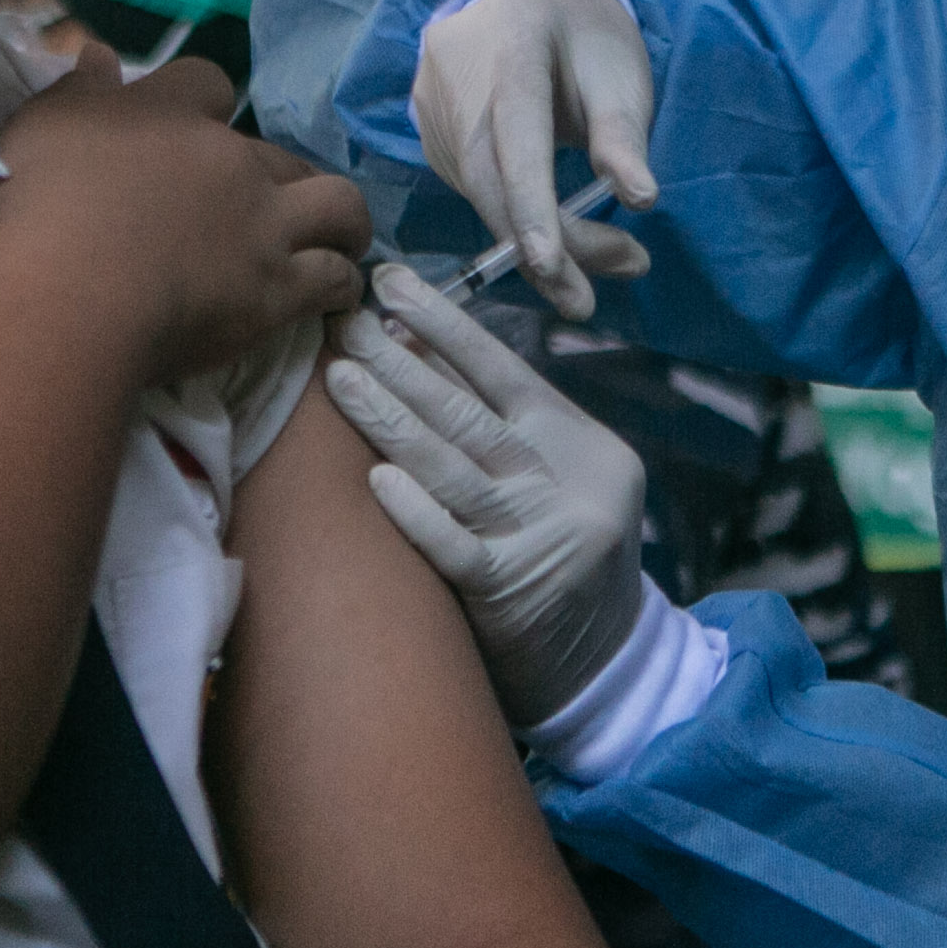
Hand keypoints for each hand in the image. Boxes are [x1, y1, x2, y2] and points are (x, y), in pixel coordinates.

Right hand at [0, 51, 371, 381]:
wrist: (64, 297)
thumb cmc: (33, 212)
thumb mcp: (36, 131)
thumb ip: (75, 94)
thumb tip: (99, 55)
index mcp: (166, 113)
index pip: (207, 82)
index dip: (206, 104)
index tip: (191, 129)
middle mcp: (226, 159)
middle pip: (279, 153)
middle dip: (282, 176)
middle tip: (267, 206)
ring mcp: (261, 224)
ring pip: (338, 205)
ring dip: (343, 221)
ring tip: (339, 240)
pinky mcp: (277, 289)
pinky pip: (333, 277)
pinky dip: (341, 283)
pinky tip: (337, 294)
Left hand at [325, 264, 647, 726]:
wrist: (606, 663)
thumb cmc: (562, 550)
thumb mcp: (556, 475)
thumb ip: (501, 420)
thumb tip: (415, 345)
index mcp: (581, 443)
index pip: (504, 370)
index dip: (445, 325)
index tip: (390, 284)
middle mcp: (567, 484)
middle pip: (469, 413)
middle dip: (401, 361)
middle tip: (343, 321)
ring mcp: (541, 538)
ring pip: (454, 467)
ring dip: (389, 418)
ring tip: (340, 376)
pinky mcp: (511, 594)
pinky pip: (453, 545)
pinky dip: (414, 510)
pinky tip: (376, 477)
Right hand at [409, 0, 657, 321]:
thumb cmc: (587, 39)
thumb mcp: (621, 74)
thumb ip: (624, 136)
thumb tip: (640, 201)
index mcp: (511, 42)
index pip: (515, 131)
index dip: (529, 201)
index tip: (551, 264)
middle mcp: (455, 70)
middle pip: (488, 176)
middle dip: (538, 247)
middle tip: (587, 300)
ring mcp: (431, 101)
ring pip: (476, 192)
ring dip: (530, 244)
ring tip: (596, 268)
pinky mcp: (428, 129)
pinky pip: (468, 188)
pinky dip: (511, 222)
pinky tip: (553, 237)